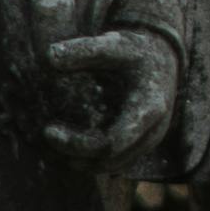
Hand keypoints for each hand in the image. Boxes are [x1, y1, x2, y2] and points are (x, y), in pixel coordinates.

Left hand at [39, 26, 177, 168]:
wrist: (163, 59)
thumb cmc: (135, 50)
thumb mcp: (113, 44)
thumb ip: (84, 50)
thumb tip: (49, 56)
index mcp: (149, 107)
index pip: (112, 141)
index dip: (78, 143)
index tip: (48, 130)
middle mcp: (153, 130)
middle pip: (109, 158)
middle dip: (74, 152)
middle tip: (46, 135)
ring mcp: (149, 140)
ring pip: (113, 165)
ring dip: (81, 162)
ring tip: (51, 148)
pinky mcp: (142, 144)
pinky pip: (116, 162)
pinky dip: (91, 161)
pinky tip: (66, 150)